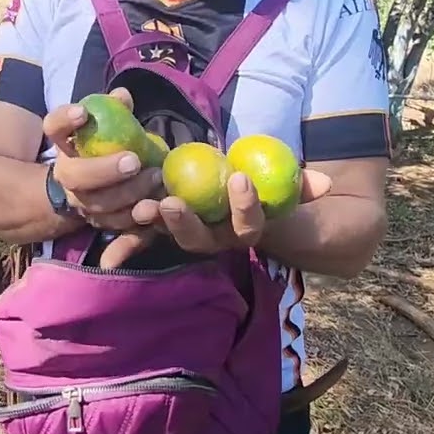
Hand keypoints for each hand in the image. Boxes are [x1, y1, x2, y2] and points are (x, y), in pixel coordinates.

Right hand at [42, 88, 163, 231]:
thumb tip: (122, 96)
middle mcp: (67, 176)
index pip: (54, 127)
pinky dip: (137, 216)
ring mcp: (81, 202)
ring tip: (155, 177)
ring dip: (129, 193)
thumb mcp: (106, 125)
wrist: (92, 189)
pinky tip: (157, 203)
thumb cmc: (104, 147)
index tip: (82, 112)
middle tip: (133, 161)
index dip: (64, 120)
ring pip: (99, 204)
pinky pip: (117, 223)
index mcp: (65, 145)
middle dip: (104, 170)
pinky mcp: (100, 222)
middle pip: (76, 177)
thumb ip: (113, 110)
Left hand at [98, 168, 332, 267]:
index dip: (246, 206)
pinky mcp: (162, 228)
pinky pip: (142, 237)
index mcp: (241, 230)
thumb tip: (326, 184)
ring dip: (154, 226)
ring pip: (169, 237)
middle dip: (185, 223)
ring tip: (142, 209)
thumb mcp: (281, 185)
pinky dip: (126, 243)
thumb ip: (300, 186)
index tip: (241, 180)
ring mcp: (185, 235)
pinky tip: (107, 253)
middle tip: (171, 201)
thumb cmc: (262, 188)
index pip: (248, 225)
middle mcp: (212, 239)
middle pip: (199, 239)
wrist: (237, 196)